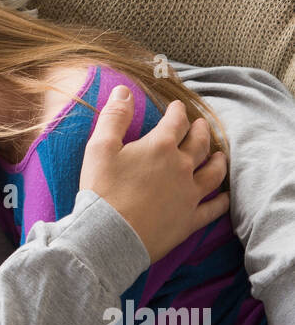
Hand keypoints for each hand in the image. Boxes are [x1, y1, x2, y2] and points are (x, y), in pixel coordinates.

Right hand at [79, 86, 229, 263]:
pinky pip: (213, 208)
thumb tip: (123, 90)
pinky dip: (221, 200)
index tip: (177, 107)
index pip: (177, 121)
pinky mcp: (189, 219)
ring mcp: (189, 194)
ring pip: (212, 173)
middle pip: (199, 144)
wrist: (109, 235)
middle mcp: (181, 167)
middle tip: (201, 125)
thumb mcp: (100, 147)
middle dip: (201, 131)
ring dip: (217, 161)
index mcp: (161, 146)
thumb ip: (114, 116)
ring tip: (218, 155)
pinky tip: (224, 196)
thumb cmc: (102, 190)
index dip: (178, 111)